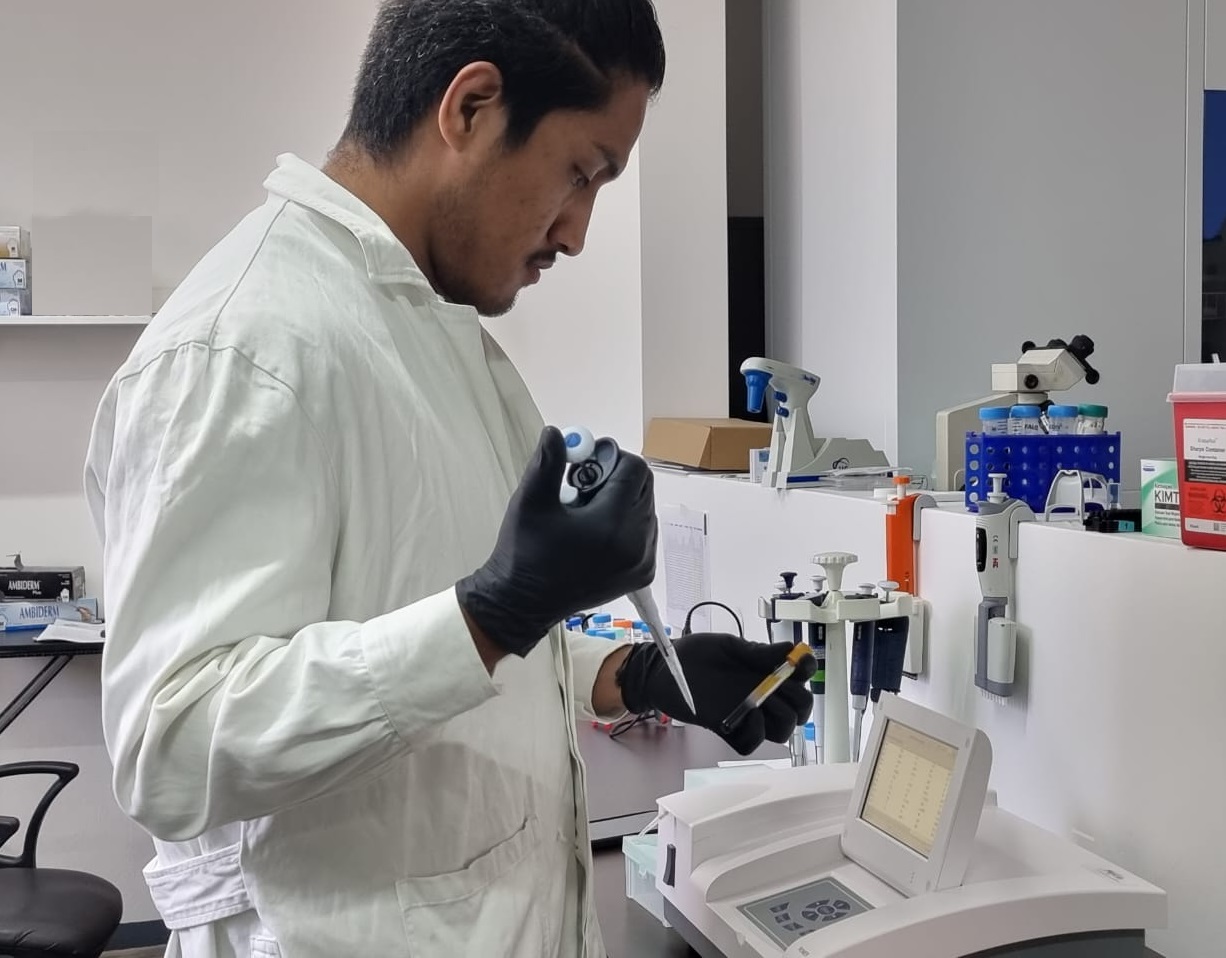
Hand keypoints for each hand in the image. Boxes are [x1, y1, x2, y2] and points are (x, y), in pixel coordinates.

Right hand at [456, 426, 656, 656]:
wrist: (522, 604)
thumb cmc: (524, 552)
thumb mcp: (531, 502)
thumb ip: (548, 462)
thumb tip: (557, 432)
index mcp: (612, 524)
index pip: (634, 469)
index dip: (608, 458)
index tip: (581, 465)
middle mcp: (636, 543)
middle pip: (644, 486)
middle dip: (615, 477)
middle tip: (581, 488)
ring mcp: (642, 561)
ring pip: (646, 507)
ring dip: (622, 499)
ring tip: (585, 513)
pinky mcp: (641, 573)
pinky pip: (645, 532)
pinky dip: (627, 522)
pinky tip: (595, 532)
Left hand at [616, 635, 815, 754]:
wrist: (661, 670)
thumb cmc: (693, 654)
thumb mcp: (727, 646)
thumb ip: (757, 651)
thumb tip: (789, 649)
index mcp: (765, 670)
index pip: (802, 675)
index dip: (807, 669)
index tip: (799, 663)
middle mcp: (762, 694)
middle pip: (801, 709)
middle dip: (799, 700)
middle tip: (778, 687)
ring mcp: (747, 714)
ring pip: (783, 731)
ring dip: (780, 718)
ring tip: (759, 702)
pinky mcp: (728, 730)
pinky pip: (751, 744)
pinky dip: (754, 733)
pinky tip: (744, 715)